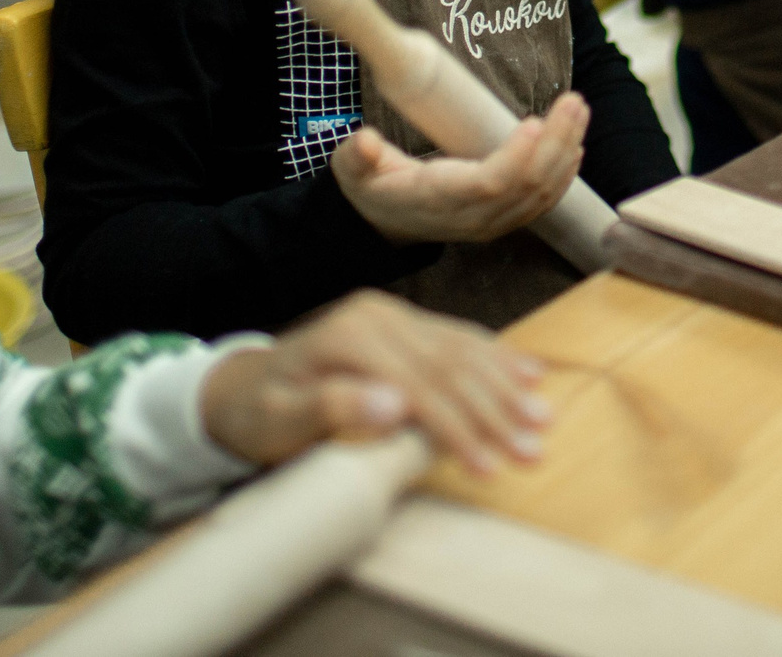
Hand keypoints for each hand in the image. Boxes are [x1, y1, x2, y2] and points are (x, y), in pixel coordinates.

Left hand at [199, 290, 549, 474]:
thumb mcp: (278, 421)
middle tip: (532, 452)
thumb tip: (393, 404)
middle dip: (496, 412)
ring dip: (507, 388)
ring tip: (542, 421)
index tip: (488, 466)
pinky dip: (497, 359)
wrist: (239, 391)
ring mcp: (395, 316)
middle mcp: (379, 316)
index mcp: (352, 334)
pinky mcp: (405, 324)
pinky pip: (459, 338)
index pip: (420, 385)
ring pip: (463, 349)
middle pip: (450, 366)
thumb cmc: (258, 416)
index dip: (458, 428)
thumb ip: (330, 410)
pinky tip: (530, 375)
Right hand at [331, 92, 588, 245]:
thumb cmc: (372, 187)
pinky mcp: (502, 218)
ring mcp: (491, 221)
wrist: (384, 222)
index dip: (515, 157)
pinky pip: (541, 201)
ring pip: (540, 192)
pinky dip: (563, 174)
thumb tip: (365, 141)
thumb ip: (358, 156)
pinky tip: (575, 145)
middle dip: (554, 144)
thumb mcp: (353, 170)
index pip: (488, 184)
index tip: (532, 122)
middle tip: (572, 102)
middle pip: (525, 185)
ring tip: (578, 110)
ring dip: (564, 151)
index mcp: (438, 199)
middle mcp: (472, 216)